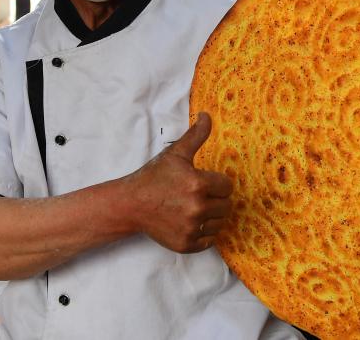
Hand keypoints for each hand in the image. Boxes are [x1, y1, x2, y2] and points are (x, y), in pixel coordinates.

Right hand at [124, 112, 232, 252]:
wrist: (131, 205)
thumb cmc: (154, 177)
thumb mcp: (175, 154)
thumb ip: (195, 135)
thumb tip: (207, 115)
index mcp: (198, 184)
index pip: (227, 186)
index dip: (216, 183)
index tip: (202, 182)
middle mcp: (197, 208)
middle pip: (226, 206)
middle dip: (215, 199)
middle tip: (197, 195)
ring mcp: (191, 228)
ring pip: (219, 223)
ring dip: (211, 216)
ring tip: (193, 208)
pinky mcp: (186, 244)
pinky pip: (209, 240)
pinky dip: (203, 233)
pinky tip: (190, 222)